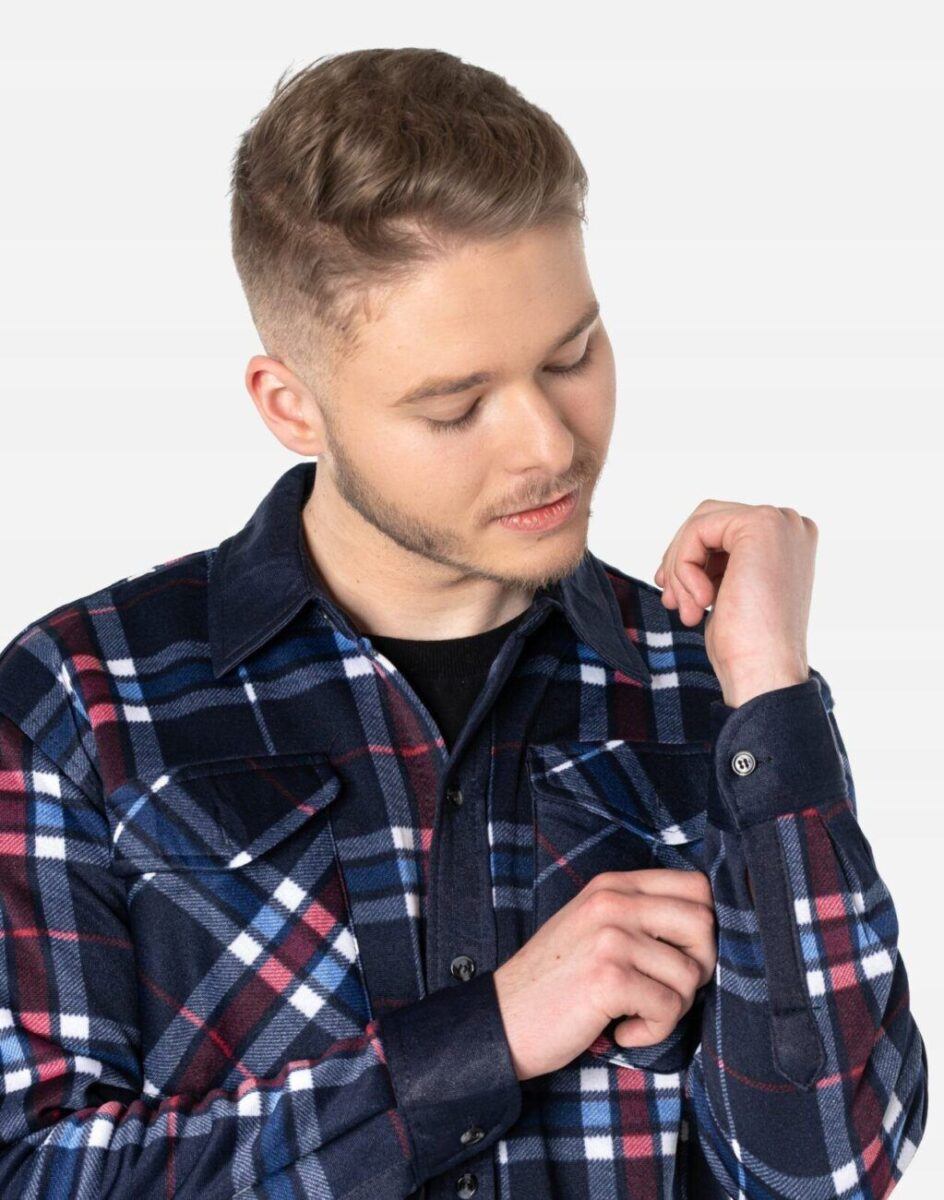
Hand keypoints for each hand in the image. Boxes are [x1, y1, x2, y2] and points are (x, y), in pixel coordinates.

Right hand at [493, 868, 715, 1081]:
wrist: (503, 1018)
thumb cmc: (555, 980)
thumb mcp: (594, 927)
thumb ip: (639, 915)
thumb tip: (707, 930)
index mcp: (613, 885)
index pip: (696, 885)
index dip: (705, 926)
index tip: (682, 957)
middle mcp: (613, 901)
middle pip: (703, 924)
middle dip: (699, 967)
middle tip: (665, 991)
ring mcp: (610, 937)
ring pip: (690, 974)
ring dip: (672, 1008)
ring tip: (636, 1014)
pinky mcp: (608, 978)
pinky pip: (669, 1008)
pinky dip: (653, 1032)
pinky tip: (622, 1030)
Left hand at [654, 500, 816, 705]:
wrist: (765, 670)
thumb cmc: (748, 643)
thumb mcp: (731, 590)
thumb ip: (720, 562)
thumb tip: (679, 551)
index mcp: (789, 540)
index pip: (722, 529)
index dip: (689, 558)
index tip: (673, 594)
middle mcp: (789, 524)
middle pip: (707, 521)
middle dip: (681, 561)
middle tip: (671, 601)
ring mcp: (778, 521)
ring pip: (698, 526)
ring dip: (681, 570)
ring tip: (688, 610)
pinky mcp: (759, 524)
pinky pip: (696, 533)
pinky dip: (685, 568)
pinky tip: (701, 603)